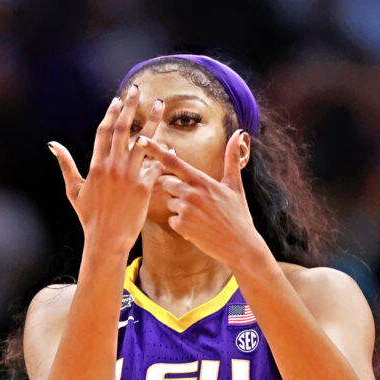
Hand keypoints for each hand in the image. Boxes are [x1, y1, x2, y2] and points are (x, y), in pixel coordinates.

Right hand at [49, 85, 165, 251]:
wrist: (106, 238)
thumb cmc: (89, 216)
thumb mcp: (73, 189)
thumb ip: (65, 164)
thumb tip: (53, 145)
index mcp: (96, 165)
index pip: (104, 131)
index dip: (110, 114)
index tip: (117, 100)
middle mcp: (113, 166)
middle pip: (122, 129)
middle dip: (130, 106)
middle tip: (136, 89)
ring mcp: (129, 175)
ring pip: (143, 141)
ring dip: (153, 121)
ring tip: (160, 105)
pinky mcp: (144, 186)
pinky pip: (156, 165)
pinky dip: (163, 154)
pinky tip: (170, 145)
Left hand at [136, 130, 263, 265]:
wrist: (240, 245)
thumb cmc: (238, 215)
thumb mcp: (235, 185)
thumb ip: (231, 159)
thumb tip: (239, 134)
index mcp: (202, 180)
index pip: (173, 161)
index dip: (154, 150)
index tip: (140, 140)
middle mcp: (191, 192)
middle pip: (166, 183)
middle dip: (176, 191)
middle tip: (197, 202)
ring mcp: (185, 209)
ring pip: (170, 203)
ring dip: (180, 209)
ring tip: (201, 217)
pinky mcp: (181, 225)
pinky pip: (172, 219)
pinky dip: (182, 224)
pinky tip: (197, 228)